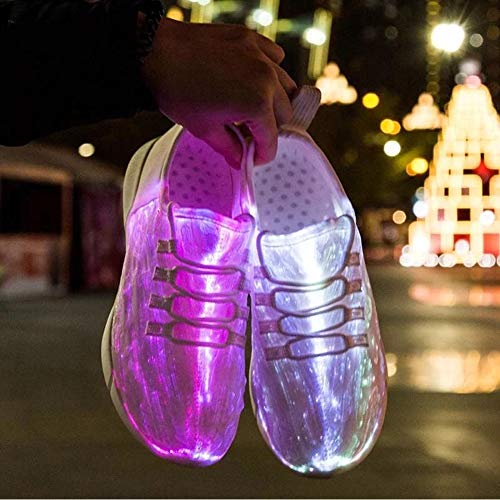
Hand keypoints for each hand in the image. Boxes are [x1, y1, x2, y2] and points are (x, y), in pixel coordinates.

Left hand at [142, 19, 296, 167]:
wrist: (156, 51)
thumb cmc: (177, 91)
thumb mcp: (204, 129)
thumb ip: (229, 148)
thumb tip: (241, 160)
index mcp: (257, 104)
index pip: (272, 140)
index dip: (263, 155)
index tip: (254, 158)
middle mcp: (266, 78)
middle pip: (285, 113)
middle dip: (269, 128)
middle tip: (250, 134)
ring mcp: (260, 55)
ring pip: (286, 86)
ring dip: (274, 102)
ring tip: (253, 109)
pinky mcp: (251, 39)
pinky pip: (275, 58)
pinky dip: (270, 72)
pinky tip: (254, 79)